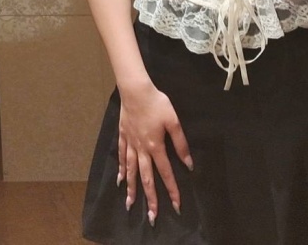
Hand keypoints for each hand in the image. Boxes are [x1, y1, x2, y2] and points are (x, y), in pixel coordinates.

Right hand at [117, 81, 192, 226]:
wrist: (135, 91)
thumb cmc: (157, 103)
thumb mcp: (173, 120)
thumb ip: (180, 142)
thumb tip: (188, 162)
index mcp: (156, 146)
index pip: (166, 172)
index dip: (172, 189)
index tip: (176, 205)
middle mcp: (142, 149)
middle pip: (146, 178)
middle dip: (150, 198)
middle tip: (152, 216)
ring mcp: (130, 144)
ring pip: (131, 171)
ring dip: (132, 188)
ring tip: (131, 204)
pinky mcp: (123, 137)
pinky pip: (121, 157)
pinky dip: (121, 169)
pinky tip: (120, 179)